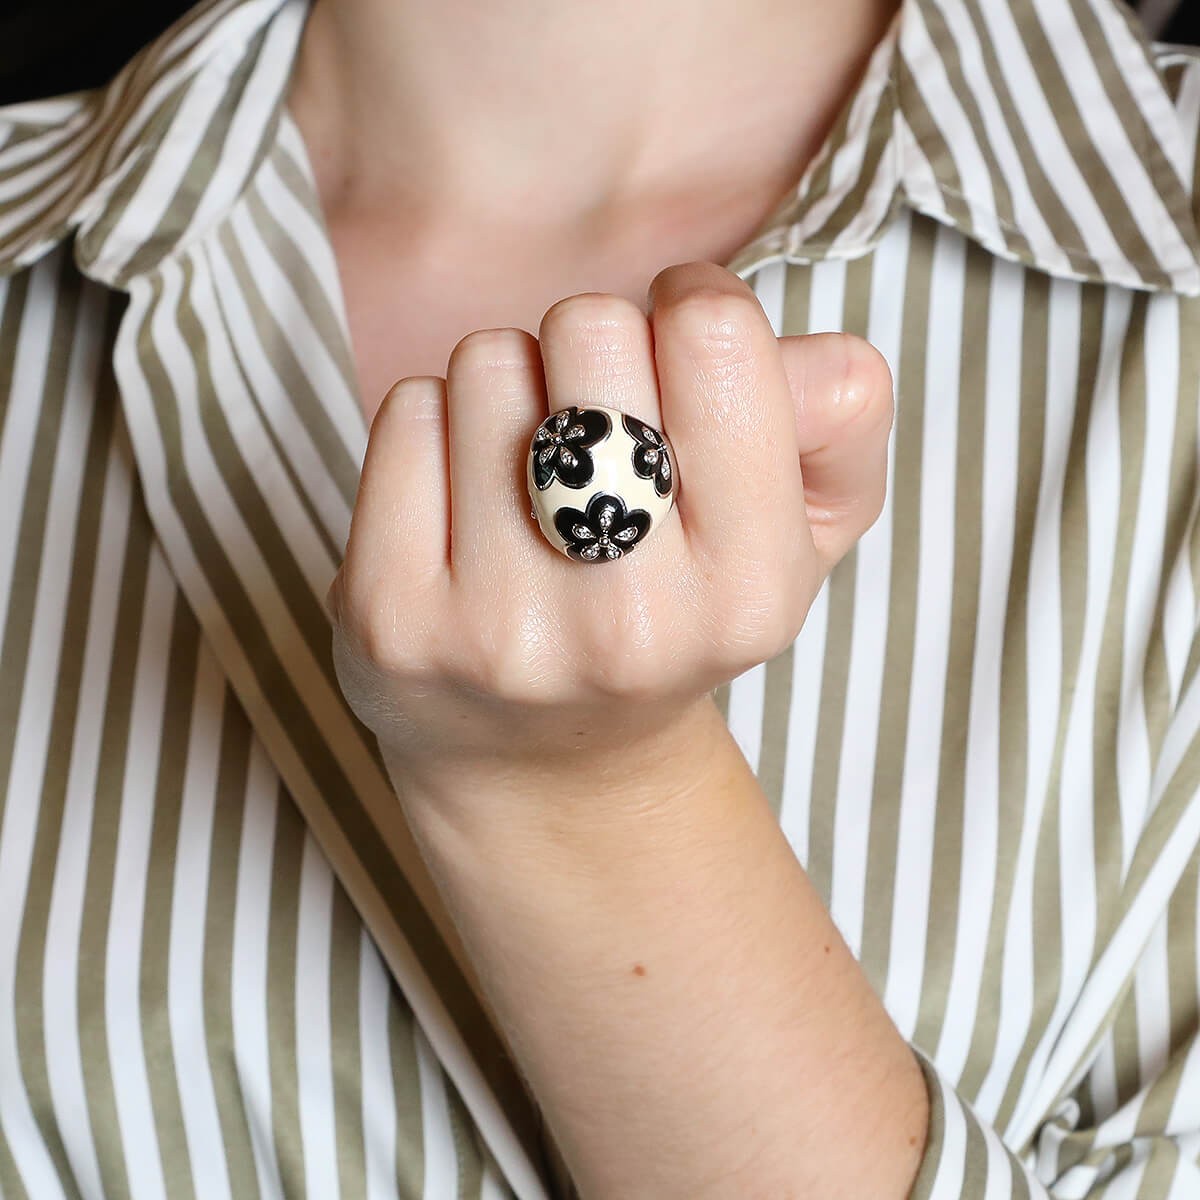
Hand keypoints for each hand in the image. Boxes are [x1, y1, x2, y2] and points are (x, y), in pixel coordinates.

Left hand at [325, 260, 892, 807]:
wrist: (550, 763)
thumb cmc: (680, 612)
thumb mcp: (799, 534)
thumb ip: (837, 416)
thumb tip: (770, 333)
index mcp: (750, 592)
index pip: (714, 334)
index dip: (692, 306)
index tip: (677, 350)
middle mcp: (629, 625)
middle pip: (590, 326)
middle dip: (594, 350)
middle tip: (597, 429)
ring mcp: (499, 630)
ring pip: (489, 361)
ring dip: (511, 391)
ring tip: (531, 480)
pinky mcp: (392, 620)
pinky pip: (406, 413)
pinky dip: (435, 429)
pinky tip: (462, 504)